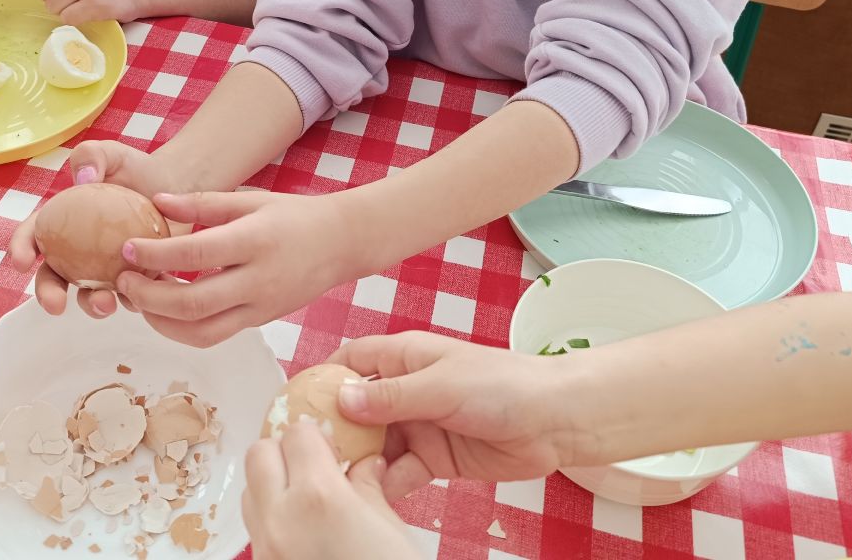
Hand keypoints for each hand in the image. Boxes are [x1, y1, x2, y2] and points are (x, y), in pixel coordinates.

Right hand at [8, 146, 191, 321]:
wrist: (175, 184)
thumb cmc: (135, 168)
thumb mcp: (111, 153)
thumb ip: (90, 156)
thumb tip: (84, 180)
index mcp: (60, 223)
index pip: (32, 236)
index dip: (21, 250)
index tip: (22, 262)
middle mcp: (76, 253)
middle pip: (53, 277)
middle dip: (48, 295)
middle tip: (55, 304)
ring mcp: (104, 270)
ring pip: (89, 294)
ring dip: (91, 304)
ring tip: (104, 303)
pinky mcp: (134, 280)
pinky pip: (130, 296)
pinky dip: (133, 301)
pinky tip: (141, 299)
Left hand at [115, 190, 360, 347]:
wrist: (341, 243)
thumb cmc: (294, 216)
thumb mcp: (251, 199)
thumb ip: (202, 202)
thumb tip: (156, 201)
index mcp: (254, 241)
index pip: (196, 255)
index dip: (156, 255)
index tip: (126, 249)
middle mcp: (258, 280)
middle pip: (193, 305)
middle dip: (148, 298)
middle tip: (123, 281)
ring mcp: (260, 308)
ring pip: (201, 333)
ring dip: (160, 322)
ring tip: (138, 298)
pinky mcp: (259, 322)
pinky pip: (213, 335)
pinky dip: (181, 328)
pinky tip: (164, 308)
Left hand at [244, 420, 417, 559]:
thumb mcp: (391, 528)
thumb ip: (367, 487)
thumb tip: (363, 463)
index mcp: (318, 497)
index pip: (298, 433)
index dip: (318, 434)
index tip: (333, 442)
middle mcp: (281, 517)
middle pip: (260, 453)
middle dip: (286, 450)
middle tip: (317, 464)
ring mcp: (265, 548)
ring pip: (250, 489)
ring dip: (274, 482)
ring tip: (309, 497)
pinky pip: (254, 526)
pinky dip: (272, 514)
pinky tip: (304, 528)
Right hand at [327, 332, 569, 498]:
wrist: (554, 421)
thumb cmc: (505, 384)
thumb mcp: (441, 385)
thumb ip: (391, 396)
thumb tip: (341, 399)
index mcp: (406, 358)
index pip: (352, 361)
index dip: (324, 378)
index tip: (297, 402)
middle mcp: (407, 390)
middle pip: (357, 408)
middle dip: (335, 428)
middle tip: (311, 452)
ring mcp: (420, 425)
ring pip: (374, 443)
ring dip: (358, 459)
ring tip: (338, 478)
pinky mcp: (434, 458)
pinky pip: (399, 471)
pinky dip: (385, 482)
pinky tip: (374, 492)